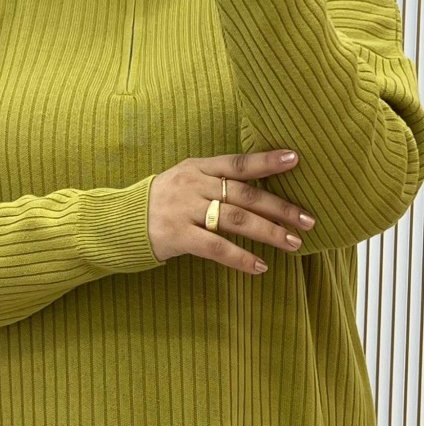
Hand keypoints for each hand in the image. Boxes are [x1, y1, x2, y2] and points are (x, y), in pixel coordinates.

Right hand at [148, 149, 316, 272]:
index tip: (296, 159)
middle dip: (280, 207)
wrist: (118, 221)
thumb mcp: (184, 181)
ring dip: (268, 232)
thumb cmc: (160, 202)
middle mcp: (192, 185)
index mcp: (196, 167)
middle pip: (244, 194)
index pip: (237, 162)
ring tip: (293, 243)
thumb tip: (260, 188)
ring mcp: (183, 210)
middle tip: (308, 220)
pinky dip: (241, 258)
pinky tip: (260, 266)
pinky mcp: (177, 236)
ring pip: (235, 219)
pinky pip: (216, 247)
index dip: (266, 161)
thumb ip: (214, 180)